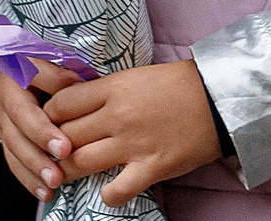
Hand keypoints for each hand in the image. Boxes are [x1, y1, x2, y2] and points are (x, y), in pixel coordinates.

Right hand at [0, 62, 85, 202]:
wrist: (1, 57)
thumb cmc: (34, 53)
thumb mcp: (44, 52)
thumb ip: (59, 70)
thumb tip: (78, 85)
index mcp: (12, 73)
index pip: (27, 104)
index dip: (45, 125)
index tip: (65, 143)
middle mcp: (3, 98)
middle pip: (18, 129)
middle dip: (39, 150)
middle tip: (62, 167)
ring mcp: (0, 118)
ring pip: (13, 147)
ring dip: (33, 170)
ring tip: (54, 186)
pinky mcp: (3, 133)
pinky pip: (11, 158)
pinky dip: (26, 178)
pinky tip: (43, 192)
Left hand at [44, 58, 223, 205]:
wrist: (222, 98)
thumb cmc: (182, 84)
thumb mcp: (138, 76)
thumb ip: (108, 91)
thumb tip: (76, 105)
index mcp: (115, 88)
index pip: (61, 105)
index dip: (49, 116)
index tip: (52, 124)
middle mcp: (119, 115)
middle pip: (64, 136)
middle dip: (54, 147)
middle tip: (56, 152)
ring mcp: (134, 143)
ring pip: (80, 163)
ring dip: (70, 171)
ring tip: (71, 172)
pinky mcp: (152, 167)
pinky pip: (115, 192)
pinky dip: (108, 195)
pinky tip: (111, 189)